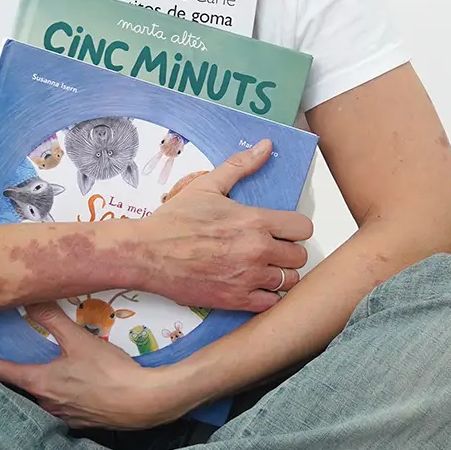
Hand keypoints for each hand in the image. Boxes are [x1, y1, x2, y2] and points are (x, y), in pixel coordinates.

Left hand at [0, 304, 187, 430]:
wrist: (145, 402)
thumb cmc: (109, 371)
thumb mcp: (79, 340)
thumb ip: (53, 319)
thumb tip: (29, 299)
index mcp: (39, 383)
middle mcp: (44, 404)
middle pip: (17, 387)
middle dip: (10, 373)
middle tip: (4, 356)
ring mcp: (62, 417)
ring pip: (39, 399)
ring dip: (35, 386)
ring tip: (37, 369)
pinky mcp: (81, 422)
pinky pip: (60, 408)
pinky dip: (58, 396)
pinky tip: (69, 386)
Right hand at [129, 139, 312, 309]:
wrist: (147, 253)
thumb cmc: (175, 220)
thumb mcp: (208, 186)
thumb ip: (241, 166)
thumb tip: (265, 146)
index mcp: (255, 220)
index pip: (303, 228)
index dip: (294, 228)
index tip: (282, 230)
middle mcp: (257, 250)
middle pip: (300, 257)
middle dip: (289, 252)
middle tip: (272, 250)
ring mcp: (248, 278)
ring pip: (289, 281)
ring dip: (280, 275)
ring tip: (263, 268)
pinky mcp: (236, 300)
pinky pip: (271, 303)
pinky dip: (267, 296)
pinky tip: (254, 286)